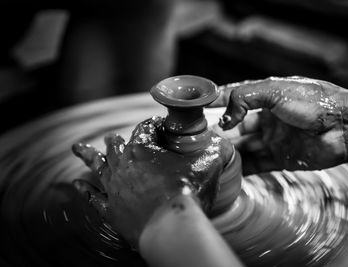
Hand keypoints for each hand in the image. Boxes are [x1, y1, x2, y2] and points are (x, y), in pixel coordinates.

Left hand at [72, 116, 229, 246]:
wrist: (171, 227)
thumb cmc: (188, 193)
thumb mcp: (208, 164)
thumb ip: (217, 149)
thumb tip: (225, 143)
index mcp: (143, 150)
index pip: (145, 128)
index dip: (153, 123)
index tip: (158, 124)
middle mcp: (123, 165)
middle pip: (116, 145)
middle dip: (117, 139)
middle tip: (114, 137)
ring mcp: (114, 188)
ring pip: (97, 166)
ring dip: (89, 155)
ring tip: (78, 148)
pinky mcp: (111, 210)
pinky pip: (93, 198)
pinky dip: (84, 190)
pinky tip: (76, 184)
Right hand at [209, 76, 347, 171]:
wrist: (344, 128)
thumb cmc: (314, 103)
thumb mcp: (275, 91)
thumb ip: (244, 98)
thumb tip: (224, 118)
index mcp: (265, 97)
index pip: (233, 98)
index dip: (215, 102)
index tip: (195, 107)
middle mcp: (267, 118)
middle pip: (235, 126)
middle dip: (218, 131)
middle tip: (199, 138)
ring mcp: (273, 139)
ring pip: (243, 146)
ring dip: (227, 150)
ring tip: (209, 155)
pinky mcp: (280, 158)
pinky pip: (255, 164)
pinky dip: (241, 168)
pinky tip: (227, 171)